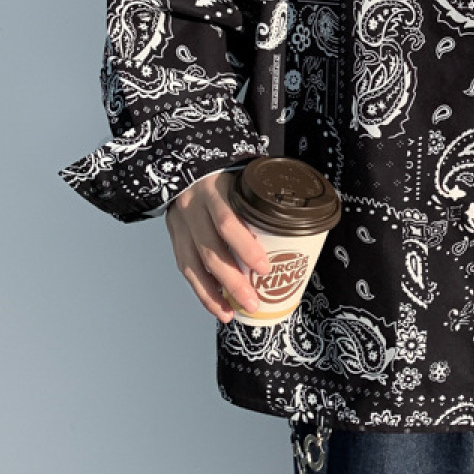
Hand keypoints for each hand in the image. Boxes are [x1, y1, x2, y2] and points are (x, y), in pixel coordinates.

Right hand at [165, 171, 270, 323]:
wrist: (184, 160)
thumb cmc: (227, 170)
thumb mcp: (243, 174)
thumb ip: (262, 194)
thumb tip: (298, 216)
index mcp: (214, 189)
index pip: (227, 221)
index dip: (245, 247)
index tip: (264, 269)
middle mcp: (193, 206)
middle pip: (211, 250)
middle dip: (232, 281)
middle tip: (254, 302)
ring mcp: (180, 222)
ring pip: (194, 265)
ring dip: (215, 294)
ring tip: (234, 313)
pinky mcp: (174, 235)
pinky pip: (186, 268)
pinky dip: (202, 291)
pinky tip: (218, 307)